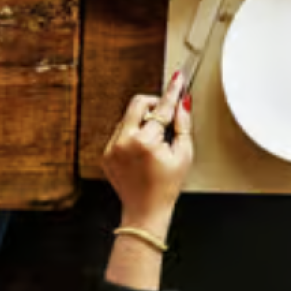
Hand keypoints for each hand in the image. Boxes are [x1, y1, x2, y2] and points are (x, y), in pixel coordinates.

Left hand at [102, 71, 193, 235]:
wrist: (144, 211)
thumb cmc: (167, 186)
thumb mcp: (184, 154)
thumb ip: (183, 125)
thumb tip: (183, 103)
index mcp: (144, 142)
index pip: (162, 108)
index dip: (172, 92)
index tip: (177, 79)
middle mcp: (124, 142)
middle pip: (138, 104)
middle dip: (153, 104)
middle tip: (166, 115)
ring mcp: (111, 148)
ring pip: (128, 117)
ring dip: (143, 120)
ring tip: (155, 141)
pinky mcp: (105, 154)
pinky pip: (120, 131)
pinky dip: (133, 133)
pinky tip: (143, 150)